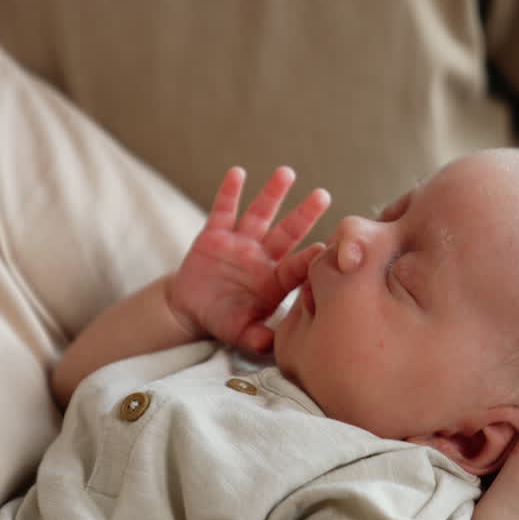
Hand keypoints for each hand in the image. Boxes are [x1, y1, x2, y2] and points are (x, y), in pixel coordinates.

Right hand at [167, 166, 329, 351]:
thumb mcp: (240, 332)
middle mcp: (262, 257)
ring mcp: (240, 243)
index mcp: (274, 280)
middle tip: (324, 195)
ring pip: (260, 214)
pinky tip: (238, 173)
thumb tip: (273, 346)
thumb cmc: (224, 320)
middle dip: (305, 214)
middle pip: (287, 232)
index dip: (309, 258)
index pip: (295, 267)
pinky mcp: (215, 234)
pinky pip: (224, 210)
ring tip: (286, 173)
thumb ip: (257, 337)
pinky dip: (230, 192)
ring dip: (273, 194)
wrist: (192, 308)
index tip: (326, 248)